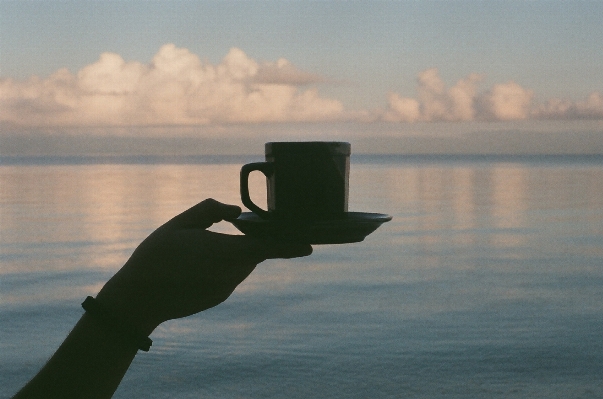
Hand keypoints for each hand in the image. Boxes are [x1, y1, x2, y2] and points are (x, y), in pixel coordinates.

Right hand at [96, 199, 311, 334]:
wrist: (139, 299)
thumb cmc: (157, 256)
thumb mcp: (181, 223)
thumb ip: (211, 210)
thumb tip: (236, 211)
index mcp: (225, 252)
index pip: (269, 247)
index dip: (291, 245)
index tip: (309, 245)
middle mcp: (231, 273)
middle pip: (253, 252)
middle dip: (249, 239)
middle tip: (231, 228)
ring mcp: (226, 288)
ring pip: (240, 263)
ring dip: (232, 252)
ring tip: (199, 248)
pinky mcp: (218, 297)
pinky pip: (229, 275)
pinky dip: (221, 266)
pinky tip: (196, 264)